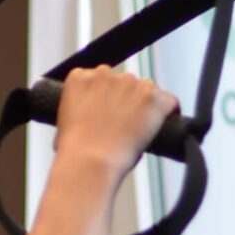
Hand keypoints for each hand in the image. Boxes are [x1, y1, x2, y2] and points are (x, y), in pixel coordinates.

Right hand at [53, 65, 177, 176]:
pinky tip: (160, 127)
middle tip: (123, 124)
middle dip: (125, 99)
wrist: (90, 161)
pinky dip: (168, 112)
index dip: (105, 96)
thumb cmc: (74, 150)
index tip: (107, 111)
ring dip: (145, 105)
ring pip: (146, 90)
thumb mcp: (65, 120)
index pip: (98, 78)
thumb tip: (93, 115)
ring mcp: (130, 83)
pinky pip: (169, 101)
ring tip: (138, 130)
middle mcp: (105, 73)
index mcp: (80, 77)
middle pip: (123, 82)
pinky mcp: (152, 96)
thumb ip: (80, 107)